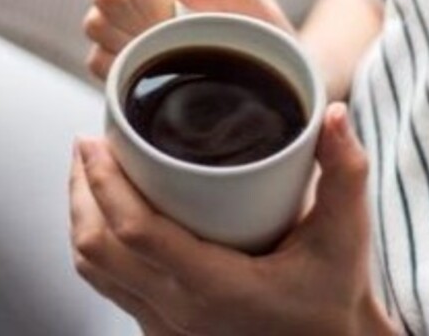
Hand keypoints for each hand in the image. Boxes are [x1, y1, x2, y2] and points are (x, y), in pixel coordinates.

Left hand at [68, 103, 392, 335]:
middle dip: (82, 190)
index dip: (104, 183)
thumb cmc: (334, 292)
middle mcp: (181, 312)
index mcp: (217, 286)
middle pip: (98, 247)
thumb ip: (346, 171)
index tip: (93, 140)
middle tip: (87, 144)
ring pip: (94, 270)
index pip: (135, 233)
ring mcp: (166, 327)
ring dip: (82, 216)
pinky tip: (108, 214)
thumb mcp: (346, 233)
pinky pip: (108, 286)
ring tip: (89, 173)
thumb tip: (335, 114)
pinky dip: (96, 245)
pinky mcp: (162, 331)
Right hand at [82, 0, 293, 79]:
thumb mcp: (252, 3)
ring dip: (130, 45)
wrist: (260, 59)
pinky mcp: (115, 49)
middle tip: (174, 39)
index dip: (154, 0)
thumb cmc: (256, 25)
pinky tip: (151, 67)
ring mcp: (124, 15)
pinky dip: (121, 69)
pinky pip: (96, 59)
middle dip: (140, 24)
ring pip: (95, 25)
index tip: (179, 20)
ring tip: (166, 51)